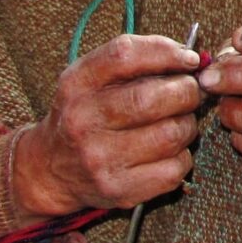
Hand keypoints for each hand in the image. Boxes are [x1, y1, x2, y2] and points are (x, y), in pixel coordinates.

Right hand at [12, 34, 207, 216]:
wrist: (50, 169)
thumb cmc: (85, 114)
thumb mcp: (92, 78)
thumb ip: (135, 59)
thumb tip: (191, 59)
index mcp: (77, 84)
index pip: (125, 55)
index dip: (166, 52)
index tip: (190, 59)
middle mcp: (83, 120)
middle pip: (152, 98)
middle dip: (186, 91)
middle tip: (188, 94)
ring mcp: (100, 159)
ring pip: (171, 133)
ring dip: (187, 125)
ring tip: (177, 123)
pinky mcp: (119, 190)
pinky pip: (174, 168)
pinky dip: (182, 157)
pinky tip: (168, 152)